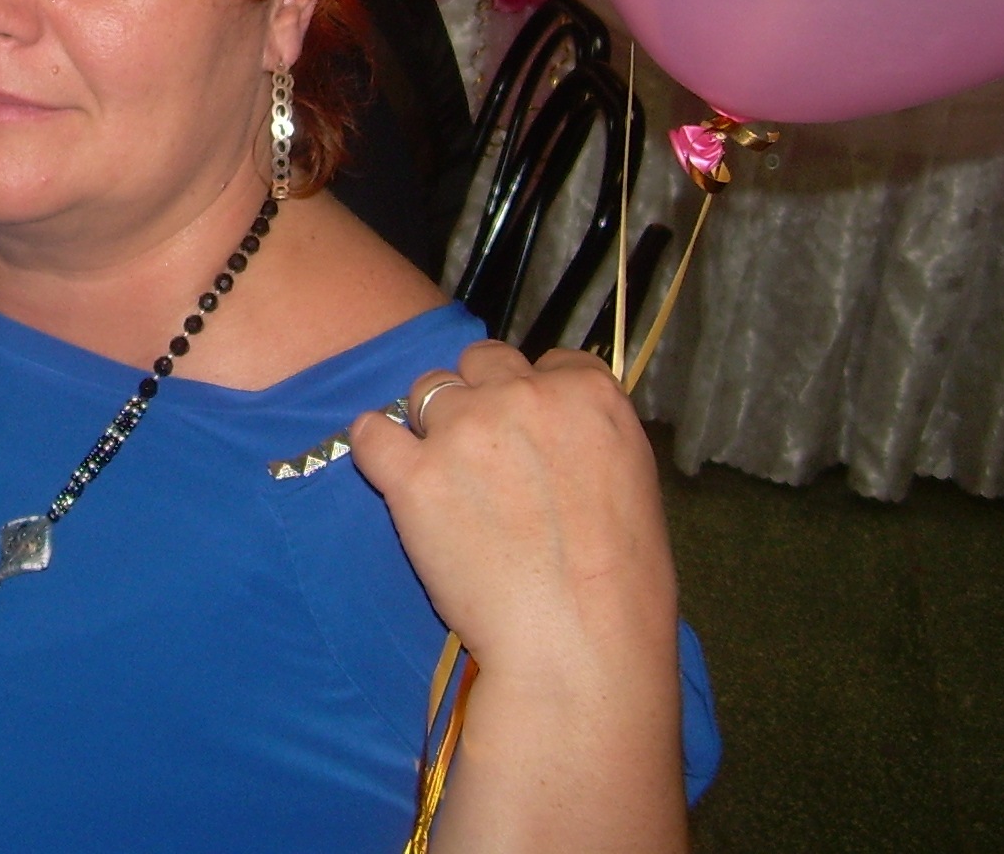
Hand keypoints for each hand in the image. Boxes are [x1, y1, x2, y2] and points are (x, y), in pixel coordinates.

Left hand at [348, 342, 676, 677]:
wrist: (579, 644)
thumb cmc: (621, 587)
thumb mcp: (633, 487)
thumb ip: (587, 440)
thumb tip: (554, 438)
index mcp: (590, 395)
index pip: (552, 361)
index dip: (537, 394)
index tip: (532, 433)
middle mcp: (524, 394)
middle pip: (483, 360)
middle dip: (481, 395)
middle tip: (484, 453)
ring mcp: (464, 429)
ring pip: (428, 388)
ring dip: (432, 422)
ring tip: (444, 477)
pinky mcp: (415, 473)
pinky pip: (371, 432)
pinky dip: (376, 450)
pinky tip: (392, 476)